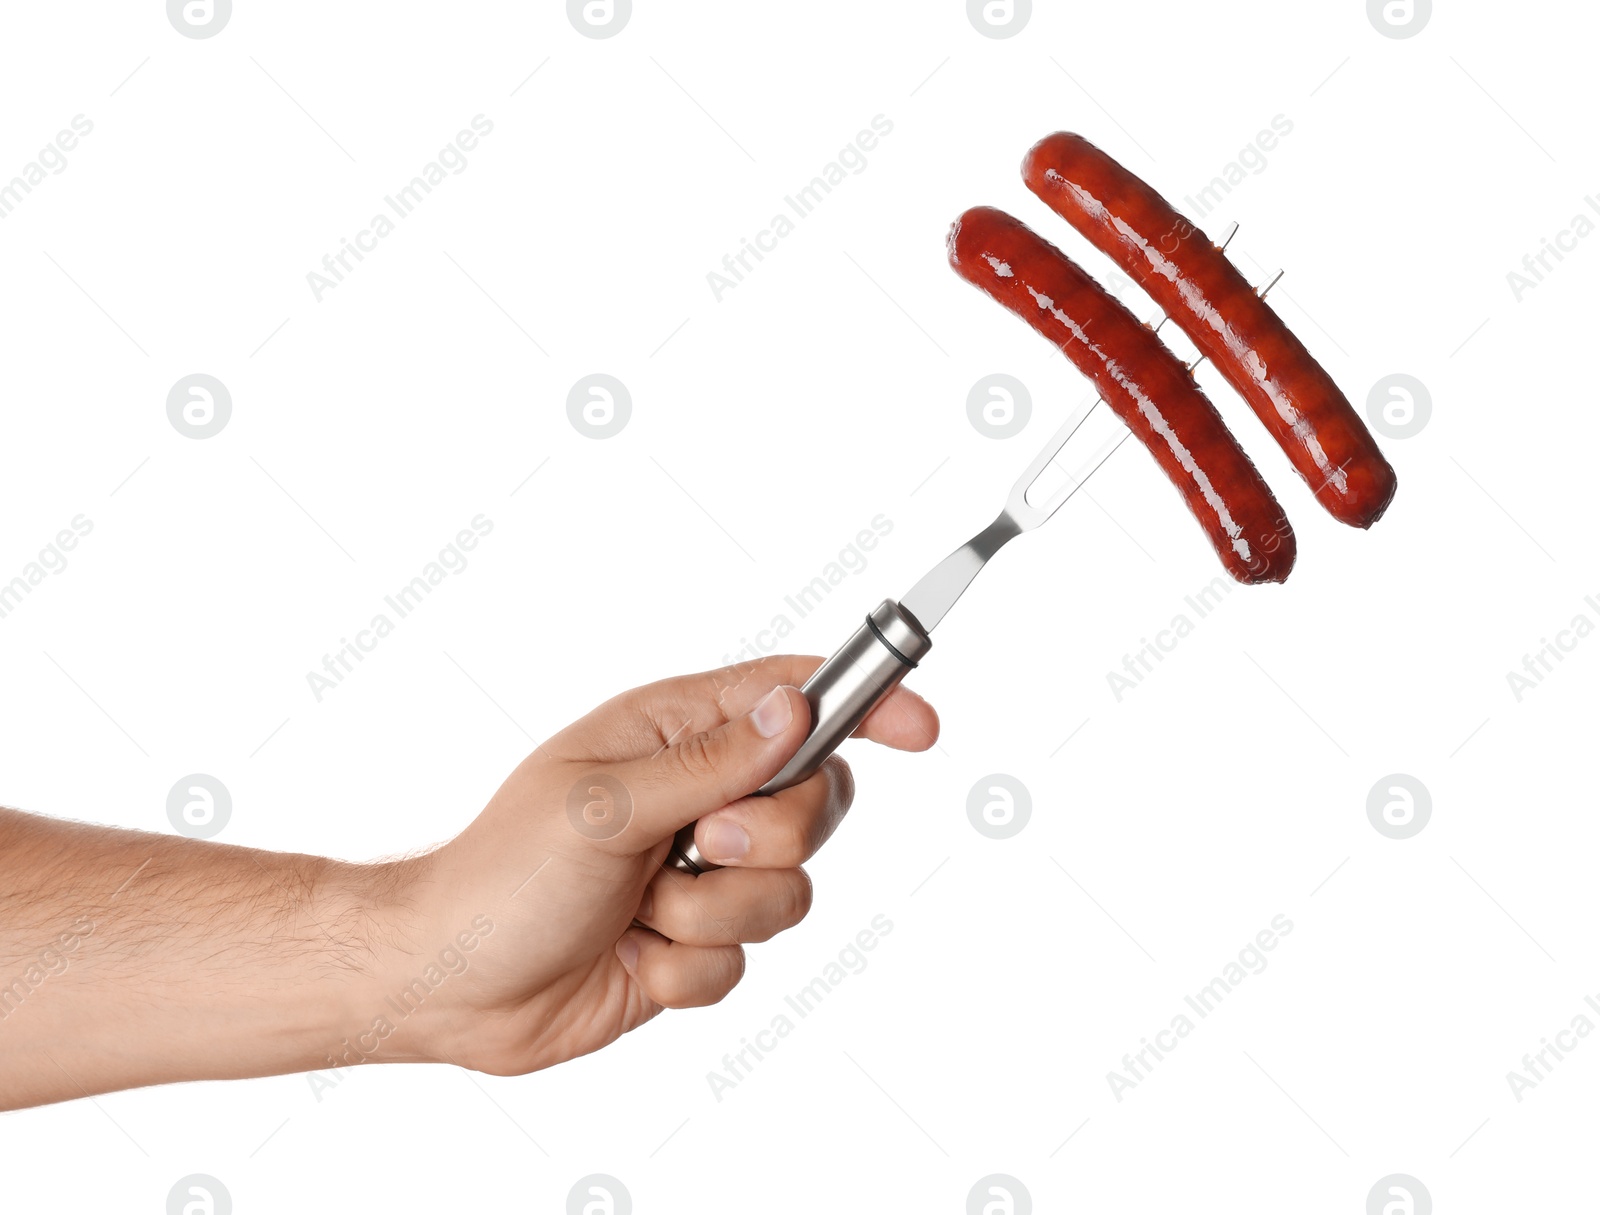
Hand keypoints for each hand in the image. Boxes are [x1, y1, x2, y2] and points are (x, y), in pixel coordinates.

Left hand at [370, 656, 937, 1076]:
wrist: (453, 982)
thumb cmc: (502, 873)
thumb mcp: (601, 804)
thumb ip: (708, 763)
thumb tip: (791, 710)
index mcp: (674, 734)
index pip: (793, 699)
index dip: (866, 705)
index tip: (921, 727)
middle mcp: (701, 797)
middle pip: (816, 804)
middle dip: (770, 839)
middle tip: (703, 846)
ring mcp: (703, 873)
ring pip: (790, 892)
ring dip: (712, 915)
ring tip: (642, 912)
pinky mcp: (697, 943)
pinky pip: (744, 961)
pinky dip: (686, 970)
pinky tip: (630, 957)